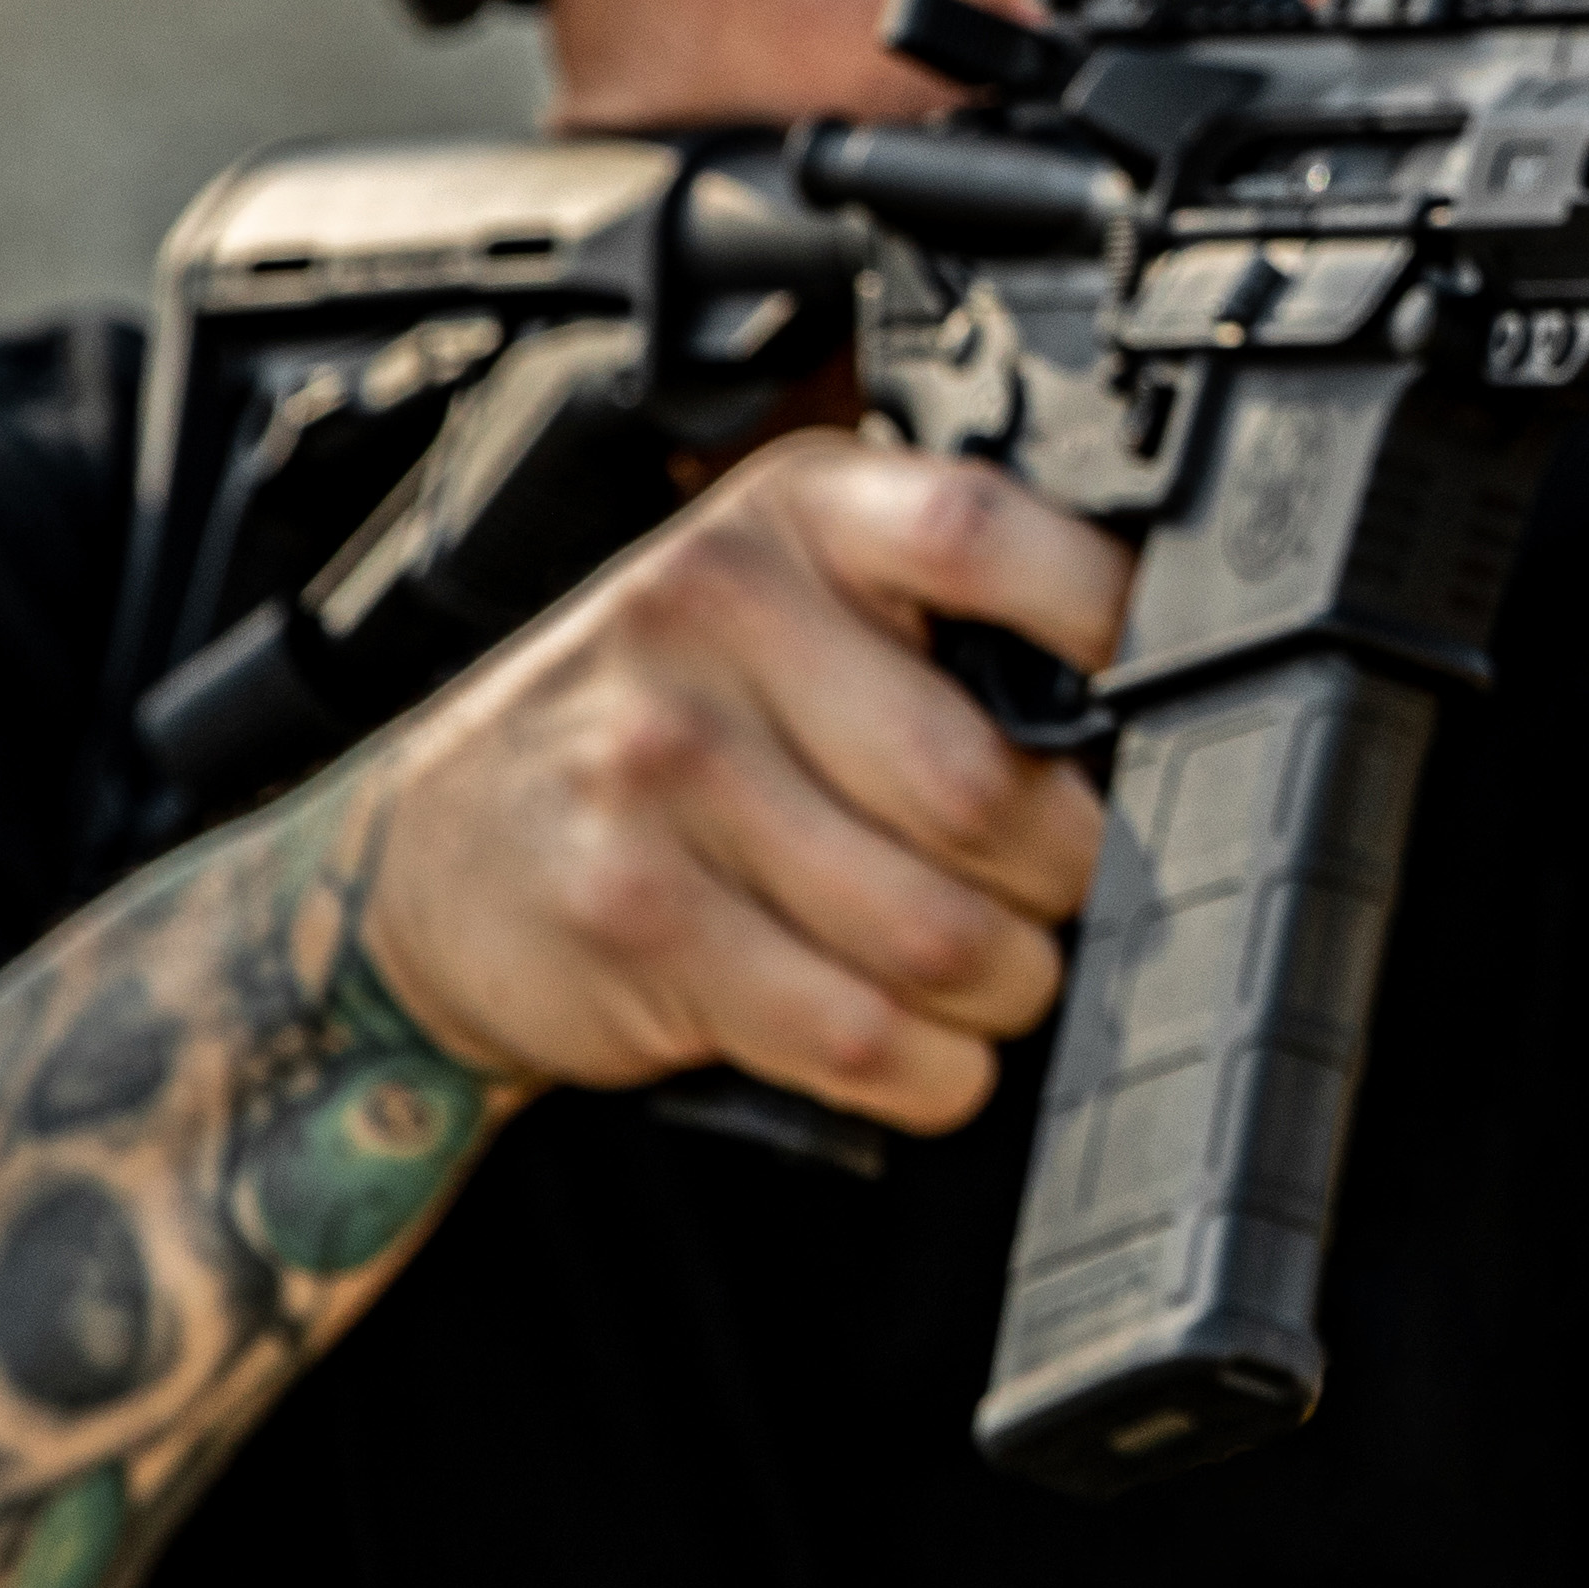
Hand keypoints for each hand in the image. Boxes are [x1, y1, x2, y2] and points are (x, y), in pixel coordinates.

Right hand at [348, 438, 1129, 1131]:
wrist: (430, 853)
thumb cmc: (663, 721)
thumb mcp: (784, 597)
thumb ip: (937, 611)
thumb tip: (1151, 700)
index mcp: (795, 516)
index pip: (985, 536)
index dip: (1104, 623)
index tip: (1158, 697)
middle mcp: (717, 621)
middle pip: (988, 786)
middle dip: (1072, 871)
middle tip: (1065, 888)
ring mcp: (664, 772)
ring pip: (942, 933)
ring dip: (1010, 985)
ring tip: (999, 973)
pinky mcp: (639, 922)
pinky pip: (859, 1035)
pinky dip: (933, 1070)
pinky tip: (926, 1047)